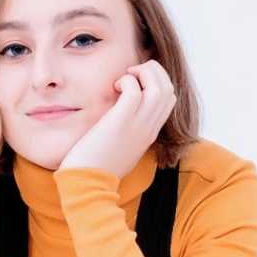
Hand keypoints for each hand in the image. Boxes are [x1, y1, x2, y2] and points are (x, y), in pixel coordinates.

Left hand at [58, 59, 176, 178]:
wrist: (88, 184)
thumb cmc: (96, 168)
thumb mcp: (119, 149)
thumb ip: (125, 132)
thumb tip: (115, 117)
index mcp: (149, 133)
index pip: (169, 100)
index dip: (157, 82)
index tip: (136, 81)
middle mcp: (149, 128)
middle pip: (169, 89)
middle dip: (154, 71)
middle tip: (131, 73)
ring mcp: (138, 125)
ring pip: (160, 86)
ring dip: (144, 72)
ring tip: (125, 77)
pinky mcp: (121, 122)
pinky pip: (135, 90)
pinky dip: (127, 80)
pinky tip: (114, 86)